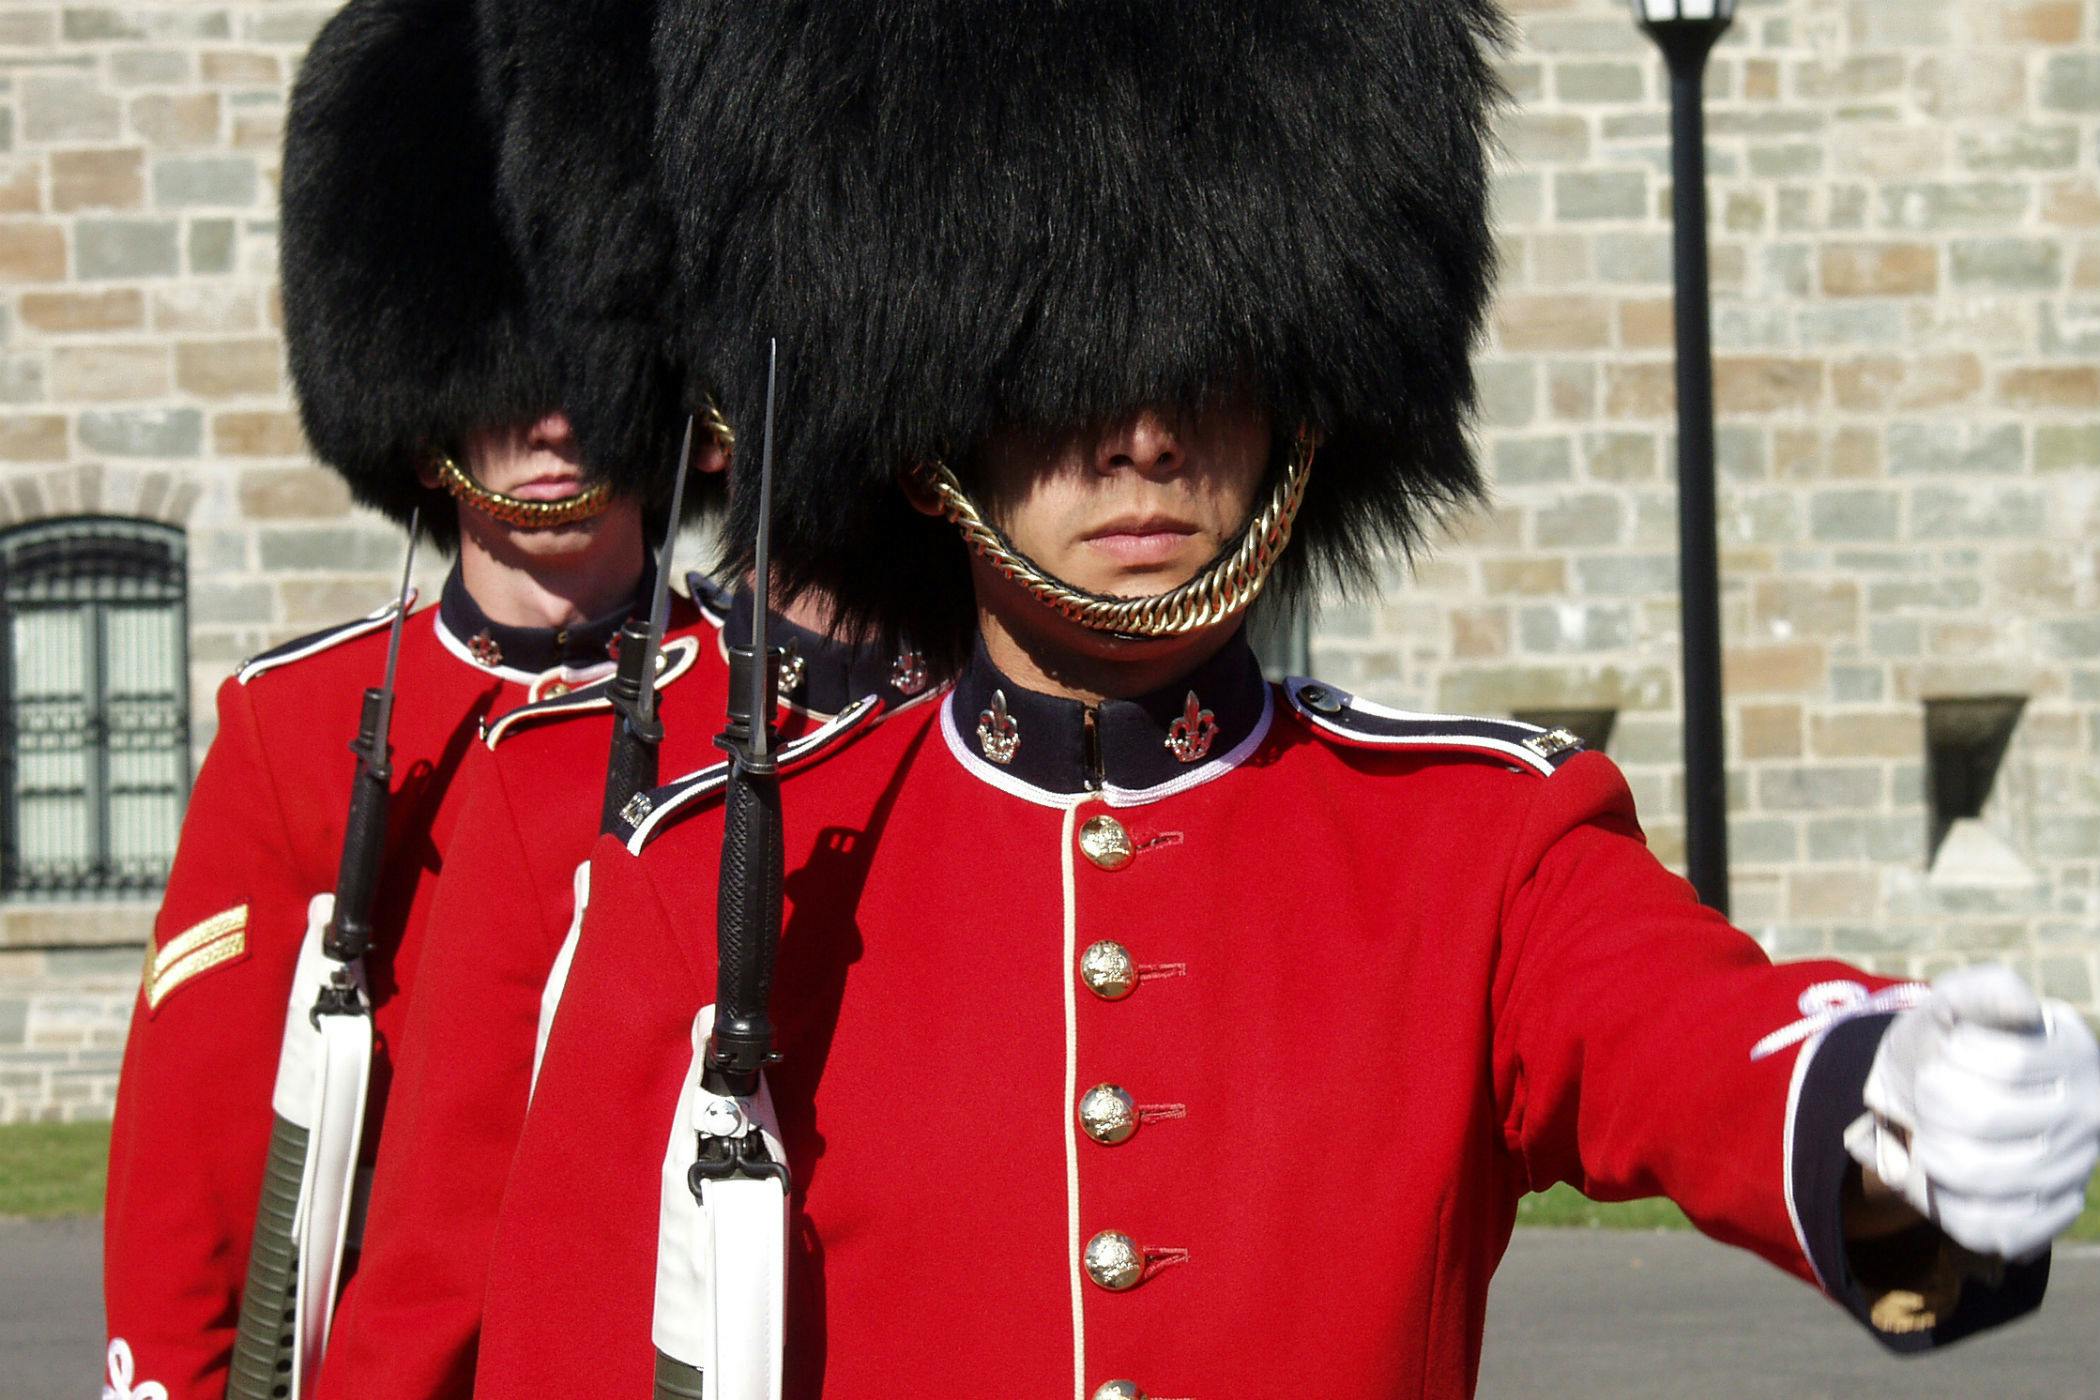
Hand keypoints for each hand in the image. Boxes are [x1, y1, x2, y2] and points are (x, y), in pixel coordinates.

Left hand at [1843, 964, 2099, 1261]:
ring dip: (1930, 1151)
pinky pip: (1987, 1224)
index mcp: (2073, 1054)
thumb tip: (2023, 1008)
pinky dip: (1944, 1201)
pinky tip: (1946, 1177)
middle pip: (1984, 1119)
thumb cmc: (1945, 1041)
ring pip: (1980, 1175)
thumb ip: (1985, 992)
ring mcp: (2075, 1169)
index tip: (1946, 1053)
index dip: (1954, 1058)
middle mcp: (2089, 1115)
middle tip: (1927, 1098)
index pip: (2009, 1066)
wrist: (1926, 1094)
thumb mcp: (1955, 1001)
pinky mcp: (2049, 1214)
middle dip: (1931, 1104)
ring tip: (1931, 1134)